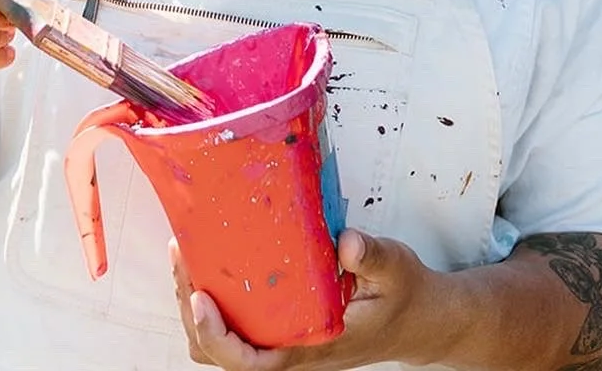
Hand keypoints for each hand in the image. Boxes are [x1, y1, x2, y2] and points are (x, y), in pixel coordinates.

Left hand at [170, 229, 447, 370]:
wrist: (420, 321)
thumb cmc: (405, 297)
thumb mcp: (395, 268)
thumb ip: (372, 255)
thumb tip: (347, 242)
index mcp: (315, 345)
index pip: (254, 362)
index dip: (219, 337)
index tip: (201, 298)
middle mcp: (294, 353)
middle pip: (224, 357)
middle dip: (193, 314)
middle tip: (182, 257)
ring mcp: (288, 347)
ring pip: (225, 349)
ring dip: (197, 312)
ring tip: (186, 260)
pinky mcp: (286, 334)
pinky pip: (239, 333)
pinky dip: (217, 307)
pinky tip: (214, 269)